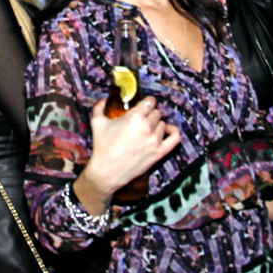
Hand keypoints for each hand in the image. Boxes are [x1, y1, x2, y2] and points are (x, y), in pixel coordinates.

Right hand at [75, 96, 180, 212]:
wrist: (106, 172)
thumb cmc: (102, 147)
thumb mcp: (97, 123)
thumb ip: (99, 108)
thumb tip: (104, 100)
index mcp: (134, 117)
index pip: (149, 102)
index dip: (146, 103)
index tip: (143, 105)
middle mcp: (146, 126)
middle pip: (156, 113)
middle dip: (149, 114)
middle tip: (141, 120)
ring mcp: (155, 140)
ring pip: (163, 124)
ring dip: (156, 124)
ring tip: (147, 129)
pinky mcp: (159, 152)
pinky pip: (175, 137)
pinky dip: (173, 131)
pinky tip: (167, 130)